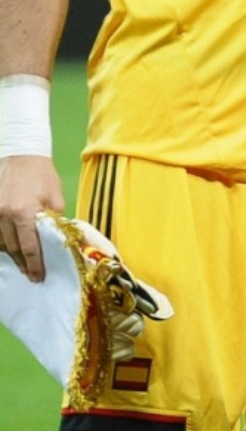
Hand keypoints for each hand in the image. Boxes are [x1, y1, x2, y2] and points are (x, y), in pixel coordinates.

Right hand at [0, 153, 64, 280]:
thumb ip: (53, 221)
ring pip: (0, 241)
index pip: (29, 247)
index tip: (39, 276)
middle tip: (31, 275)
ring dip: (11, 254)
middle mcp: (4, 215)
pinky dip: (1, 241)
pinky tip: (9, 248)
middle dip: (23, 263)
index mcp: (23, 213)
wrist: (21, 154)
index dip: (35, 264)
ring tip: (22, 264)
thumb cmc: (42, 175)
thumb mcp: (55, 198)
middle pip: (12, 248)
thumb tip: (53, 239)